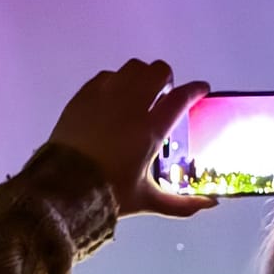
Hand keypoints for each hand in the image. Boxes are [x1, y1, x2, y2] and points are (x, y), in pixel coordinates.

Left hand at [47, 58, 219, 217]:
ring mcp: (106, 96)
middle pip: (158, 72)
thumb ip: (182, 204)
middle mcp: (131, 106)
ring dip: (142, 76)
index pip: (181, 97)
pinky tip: (114, 97)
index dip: (195, 89)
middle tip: (163, 95)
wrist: (63, 188)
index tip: (201, 89)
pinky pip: (107, 76)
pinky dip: (116, 81)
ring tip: (139, 92)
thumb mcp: (148, 201)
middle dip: (166, 79)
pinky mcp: (84, 95)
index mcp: (151, 130)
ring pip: (133, 67)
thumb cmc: (108, 194)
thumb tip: (211, 205)